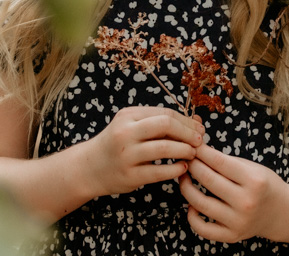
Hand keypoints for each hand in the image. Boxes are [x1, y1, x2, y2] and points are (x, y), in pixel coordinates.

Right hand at [85, 106, 203, 196]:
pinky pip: (158, 172)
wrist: (89, 167)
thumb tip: (197, 122)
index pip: (165, 113)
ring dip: (184, 151)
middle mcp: (125, 132)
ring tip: (192, 154)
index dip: (186, 121)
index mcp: (128, 116)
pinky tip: (182, 168)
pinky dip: (175, 169)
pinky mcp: (129, 176)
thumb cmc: (117, 144)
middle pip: (165, 125)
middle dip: (188, 133)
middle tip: (199, 141)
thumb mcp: (132, 126)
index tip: (199, 129)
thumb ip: (160, 123)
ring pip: (164, 148)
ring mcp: (126, 155)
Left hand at [179, 143, 288, 242]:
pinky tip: (192, 205)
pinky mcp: (232, 236)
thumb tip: (198, 151)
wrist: (280, 212)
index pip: (218, 161)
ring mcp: (238, 221)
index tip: (191, 145)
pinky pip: (203, 229)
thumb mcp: (252, 167)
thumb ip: (226, 162)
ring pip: (200, 203)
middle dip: (192, 165)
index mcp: (254, 180)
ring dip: (186, 187)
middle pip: (207, 179)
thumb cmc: (264, 185)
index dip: (201, 151)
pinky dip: (192, 216)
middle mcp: (246, 202)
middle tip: (185, 158)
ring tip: (184, 178)